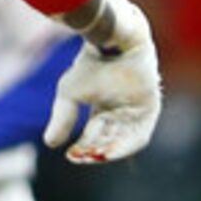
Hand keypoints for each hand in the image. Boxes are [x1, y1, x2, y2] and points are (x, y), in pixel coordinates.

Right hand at [46, 30, 161, 162]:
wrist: (114, 42)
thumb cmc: (91, 64)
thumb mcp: (69, 95)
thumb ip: (62, 118)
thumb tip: (50, 144)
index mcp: (104, 106)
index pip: (93, 134)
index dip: (82, 147)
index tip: (69, 156)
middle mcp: (121, 110)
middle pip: (108, 139)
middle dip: (94, 150)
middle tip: (81, 158)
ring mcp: (136, 109)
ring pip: (123, 140)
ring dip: (109, 151)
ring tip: (94, 157)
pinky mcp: (150, 107)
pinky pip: (139, 135)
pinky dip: (125, 146)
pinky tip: (109, 152)